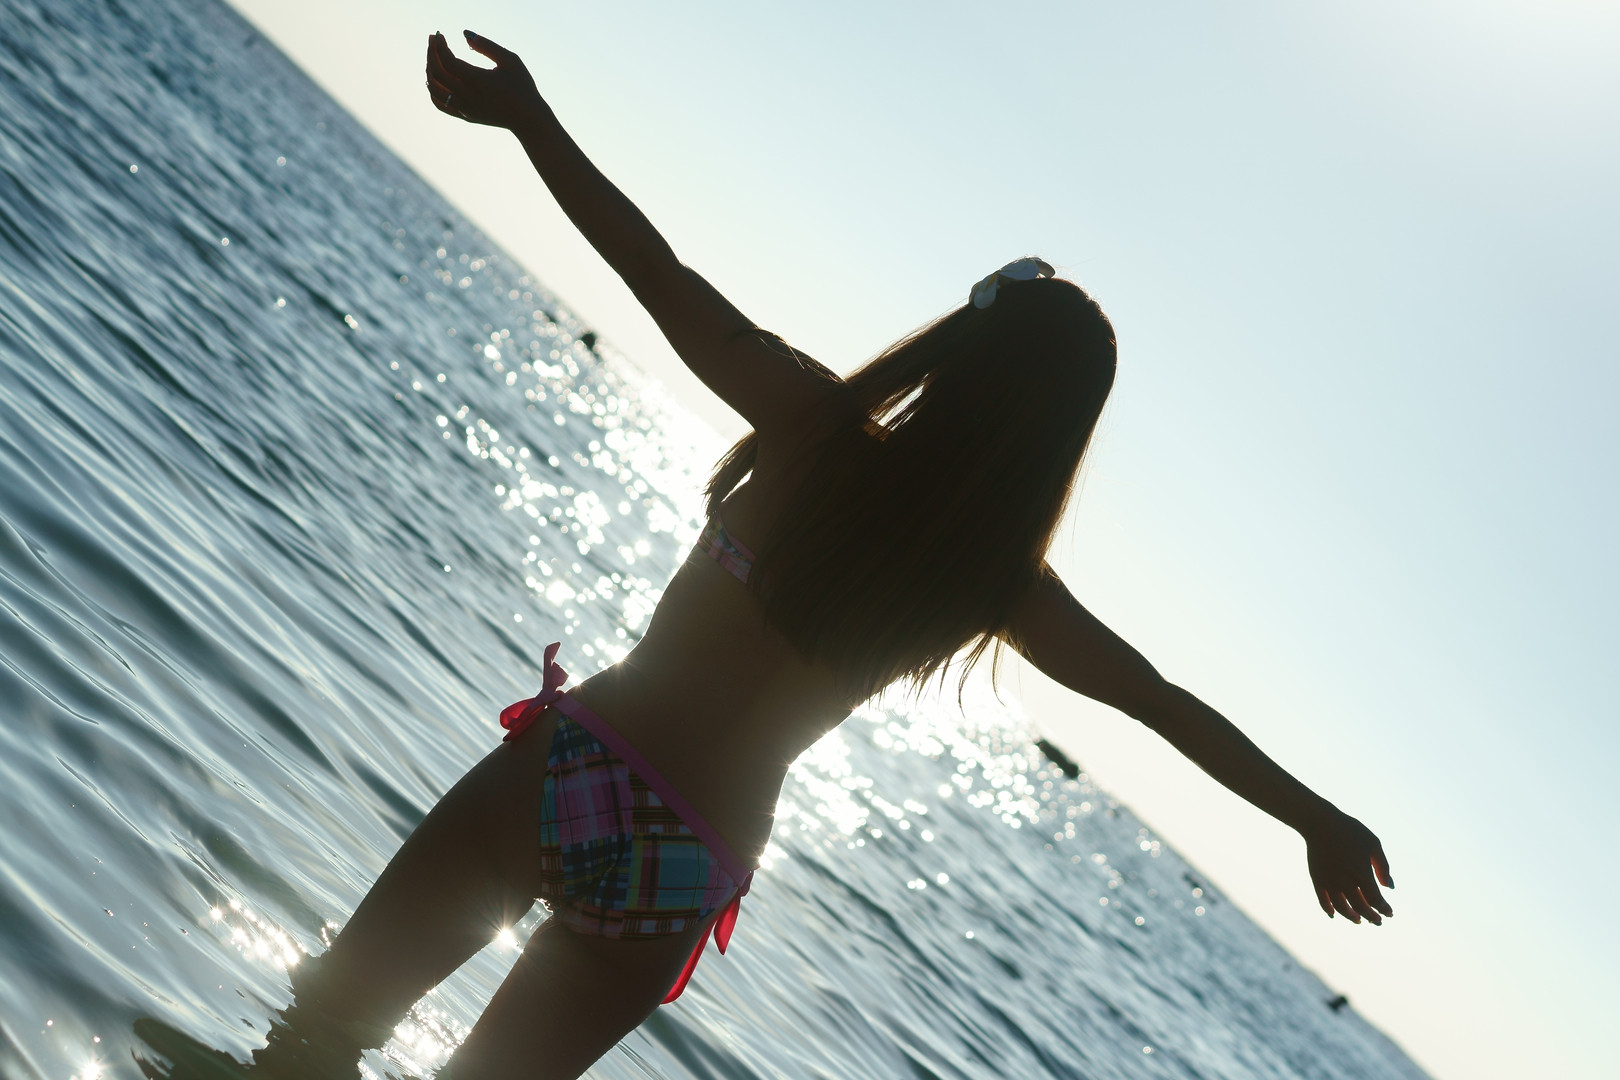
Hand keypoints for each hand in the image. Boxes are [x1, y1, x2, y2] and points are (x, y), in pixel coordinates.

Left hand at [425, 30, 547, 130]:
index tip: (440, 34)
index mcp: (479, 81)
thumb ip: (487, 46)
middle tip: (433, 39)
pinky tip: (435, 77)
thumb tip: (465, 34)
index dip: (440, 46)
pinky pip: (439, 103)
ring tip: (434, 55)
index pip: (448, 61)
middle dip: (431, 53)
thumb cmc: (522, 86)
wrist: (528, 119)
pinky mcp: (465, 116)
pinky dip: (433, 89)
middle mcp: (468, 96)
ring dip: (429, 69)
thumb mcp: (510, 60)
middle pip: (437, 73)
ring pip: (434, 88)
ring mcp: (465, 108)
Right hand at [1303, 810, 1393, 924]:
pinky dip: (1328, 910)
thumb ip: (1382, 866)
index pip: (1376, 899)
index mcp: (1362, 873)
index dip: (1384, 909)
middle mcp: (1346, 881)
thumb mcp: (1373, 843)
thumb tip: (1390, 887)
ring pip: (1341, 907)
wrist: (1319, 822)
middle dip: (1371, 917)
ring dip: (1351, 917)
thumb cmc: (1349, 830)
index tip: (1389, 913)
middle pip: (1361, 907)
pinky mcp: (1317, 878)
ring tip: (1358, 920)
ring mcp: (1330, 881)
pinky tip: (1333, 915)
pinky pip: (1322, 900)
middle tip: (1377, 922)